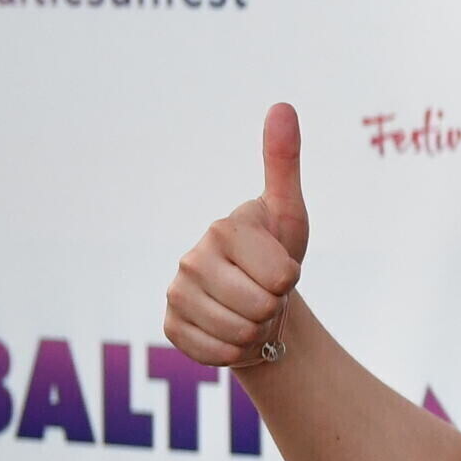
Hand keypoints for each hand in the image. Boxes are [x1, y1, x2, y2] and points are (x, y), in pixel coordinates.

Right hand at [166, 104, 310, 367]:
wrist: (256, 300)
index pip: (281, 277)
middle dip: (274, 307)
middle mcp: (190, 259)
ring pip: (239, 333)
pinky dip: (232, 350)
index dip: (290, 281)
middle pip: (260, 307)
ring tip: (250, 310)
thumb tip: (282, 105)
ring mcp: (176, 295)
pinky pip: (215, 354)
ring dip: (255, 330)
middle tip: (265, 293)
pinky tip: (228, 329)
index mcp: (222, 229)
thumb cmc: (277, 252)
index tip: (280, 269)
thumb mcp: (288, 212)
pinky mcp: (170, 328)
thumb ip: (284, 162)